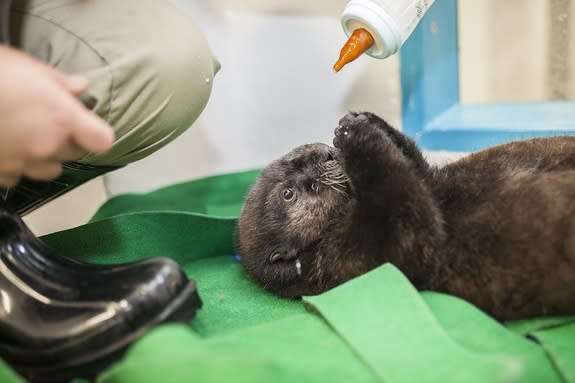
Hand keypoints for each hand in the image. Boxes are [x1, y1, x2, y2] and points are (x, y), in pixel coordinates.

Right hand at [0, 46, 113, 187]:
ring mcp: (21, 162)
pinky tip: (5, 147)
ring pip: (49, 170)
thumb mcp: (26, 67)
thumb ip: (58, 81)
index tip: (89, 127)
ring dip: (44, 156)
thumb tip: (79, 86)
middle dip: (68, 140)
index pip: (102, 141)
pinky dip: (15, 166)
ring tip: (27, 137)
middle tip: (50, 122)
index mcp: (61, 119)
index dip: (97, 135)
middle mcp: (46, 146)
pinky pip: (16, 176)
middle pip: (75, 154)